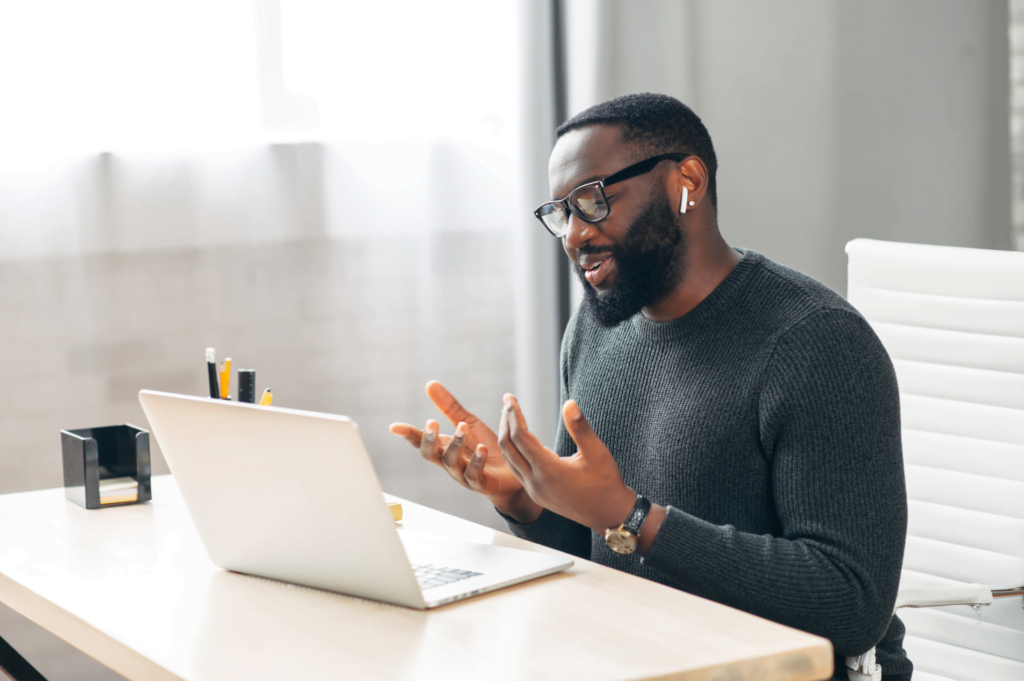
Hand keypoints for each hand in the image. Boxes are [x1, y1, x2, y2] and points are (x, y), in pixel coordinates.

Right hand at [389, 381, 541, 521]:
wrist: (513, 472)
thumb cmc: (485, 448)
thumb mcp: (468, 423)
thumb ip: (449, 407)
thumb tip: (430, 383)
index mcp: (444, 447)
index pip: (421, 440)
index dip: (408, 434)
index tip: (394, 427)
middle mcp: (449, 462)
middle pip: (430, 454)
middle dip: (429, 439)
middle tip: (431, 423)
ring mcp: (463, 474)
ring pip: (451, 462)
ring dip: (455, 444)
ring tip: (463, 427)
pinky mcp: (480, 483)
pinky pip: (474, 474)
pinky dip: (477, 461)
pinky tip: (482, 448)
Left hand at [497, 394, 638, 533]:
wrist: (609, 515)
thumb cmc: (606, 483)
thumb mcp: (597, 453)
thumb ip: (580, 428)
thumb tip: (569, 403)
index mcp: (548, 470)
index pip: (520, 437)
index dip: (514, 414)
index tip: (511, 398)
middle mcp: (536, 482)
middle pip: (508, 446)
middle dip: (506, 421)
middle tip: (508, 400)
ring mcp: (534, 490)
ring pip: (510, 459)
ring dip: (506, 436)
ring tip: (509, 416)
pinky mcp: (536, 495)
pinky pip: (517, 470)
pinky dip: (513, 451)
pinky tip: (521, 439)